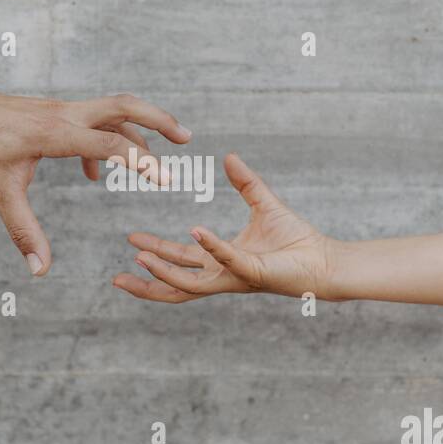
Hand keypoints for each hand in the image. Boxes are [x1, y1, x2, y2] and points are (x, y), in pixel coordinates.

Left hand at [0, 86, 189, 275]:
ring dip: (139, 130)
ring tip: (157, 160)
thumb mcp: (0, 193)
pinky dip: (106, 141)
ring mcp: (62, 110)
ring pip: (112, 111)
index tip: (166, 179)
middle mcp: (65, 115)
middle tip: (186, 138)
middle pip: (124, 106)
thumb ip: (25, 232)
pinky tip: (94, 174)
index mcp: (55, 134)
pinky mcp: (55, 112)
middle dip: (158, 119)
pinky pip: (92, 121)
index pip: (109, 143)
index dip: (140, 161)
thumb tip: (40, 270)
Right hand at [113, 153, 336, 302]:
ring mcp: (235, 277)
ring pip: (190, 285)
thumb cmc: (297, 239)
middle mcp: (223, 275)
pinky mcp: (252, 273)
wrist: (324, 259)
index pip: (181, 263)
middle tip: (117, 276)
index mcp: (221, 262)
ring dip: (164, 272)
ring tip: (140, 258)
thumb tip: (228, 157)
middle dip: (146, 282)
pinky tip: (194, 231)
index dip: (155, 253)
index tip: (131, 240)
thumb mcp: (263, 202)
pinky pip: (226, 258)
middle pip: (175, 286)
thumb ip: (244, 182)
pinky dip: (210, 245)